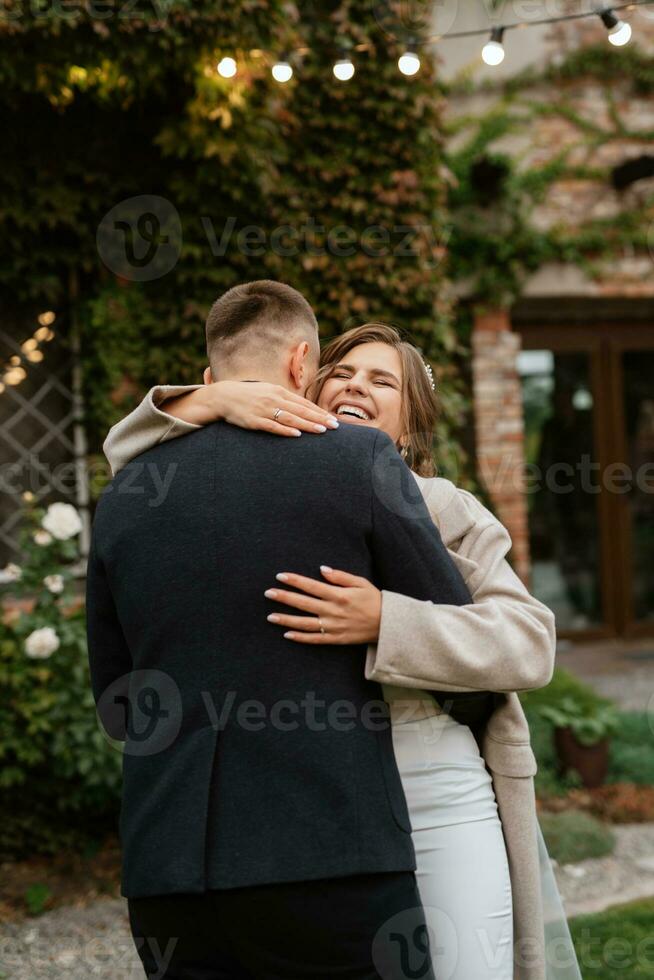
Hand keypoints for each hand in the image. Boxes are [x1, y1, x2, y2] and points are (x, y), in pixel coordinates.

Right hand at [164, 381, 338, 436]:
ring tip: (322, 430)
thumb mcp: (268, 391)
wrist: (224, 396)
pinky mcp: (254, 421)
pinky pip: (272, 426)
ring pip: (290, 418)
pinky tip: (297, 434)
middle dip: (319, 418)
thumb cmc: (249, 395)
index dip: (319, 411)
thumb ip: (284, 399)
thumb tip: (301, 408)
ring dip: (308, 424)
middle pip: (301, 410)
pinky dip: (285, 430)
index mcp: (278, 391)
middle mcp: (273, 399)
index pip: (304, 403)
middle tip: (335, 426)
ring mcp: (264, 410)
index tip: (333, 419)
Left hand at [264, 567, 381, 644]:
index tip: (280, 576)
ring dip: (286, 620)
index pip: (311, 586)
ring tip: (270, 616)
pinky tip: (287, 634)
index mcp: (339, 595)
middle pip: (303, 603)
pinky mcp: (335, 639)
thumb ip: (340, 576)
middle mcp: (333, 611)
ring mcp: (333, 626)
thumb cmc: (374, 600)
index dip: (295, 580)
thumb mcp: (361, 582)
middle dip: (284, 598)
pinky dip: (300, 637)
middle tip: (268, 593)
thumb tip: (322, 569)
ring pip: (305, 623)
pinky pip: (314, 639)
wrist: (388, 625)